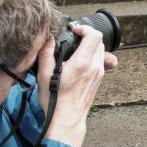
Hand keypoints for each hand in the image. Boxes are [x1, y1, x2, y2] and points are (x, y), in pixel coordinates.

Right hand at [38, 26, 114, 146]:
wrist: (67, 118)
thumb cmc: (55, 99)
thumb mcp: (44, 74)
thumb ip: (47, 53)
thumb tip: (49, 38)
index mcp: (82, 63)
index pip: (95, 35)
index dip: (85, 28)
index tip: (75, 30)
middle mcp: (95, 66)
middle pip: (99, 41)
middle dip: (87, 36)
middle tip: (74, 38)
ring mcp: (99, 72)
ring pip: (101, 50)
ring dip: (91, 45)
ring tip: (77, 49)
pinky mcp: (100, 78)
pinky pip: (101, 60)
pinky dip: (93, 55)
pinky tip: (81, 61)